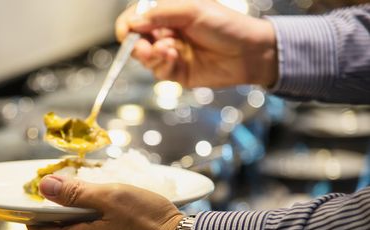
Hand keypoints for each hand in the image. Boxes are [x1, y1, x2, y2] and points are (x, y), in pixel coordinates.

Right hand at [116, 0, 277, 87]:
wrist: (249, 52)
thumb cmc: (226, 25)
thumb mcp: (192, 10)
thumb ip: (160, 14)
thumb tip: (133, 22)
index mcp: (167, 14)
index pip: (136, 18)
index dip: (127, 25)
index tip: (127, 32)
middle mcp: (166, 34)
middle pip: (136, 41)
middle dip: (138, 45)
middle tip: (145, 47)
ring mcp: (171, 54)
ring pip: (146, 59)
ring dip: (153, 55)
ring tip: (168, 51)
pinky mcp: (177, 73)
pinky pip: (159, 72)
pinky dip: (163, 65)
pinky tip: (175, 58)